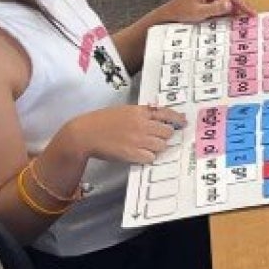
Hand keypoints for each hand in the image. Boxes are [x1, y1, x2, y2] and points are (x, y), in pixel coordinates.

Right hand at [61, 104, 184, 164]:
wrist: (84, 133)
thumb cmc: (101, 121)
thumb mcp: (123, 111)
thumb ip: (141, 114)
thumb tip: (157, 118)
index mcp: (139, 111)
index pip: (166, 113)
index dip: (177, 118)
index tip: (183, 122)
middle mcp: (142, 124)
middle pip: (167, 132)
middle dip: (164, 136)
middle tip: (156, 138)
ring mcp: (138, 139)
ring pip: (161, 145)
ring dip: (156, 147)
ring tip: (144, 147)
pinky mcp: (132, 153)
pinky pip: (151, 157)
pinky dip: (147, 157)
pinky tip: (139, 154)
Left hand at [155, 0, 252, 24]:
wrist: (169, 14)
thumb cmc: (181, 13)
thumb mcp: (198, 13)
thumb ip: (214, 8)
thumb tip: (230, 3)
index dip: (243, 2)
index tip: (251, 12)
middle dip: (242, 3)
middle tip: (251, 15)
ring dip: (236, 4)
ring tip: (244, 15)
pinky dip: (230, 4)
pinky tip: (233, 13)